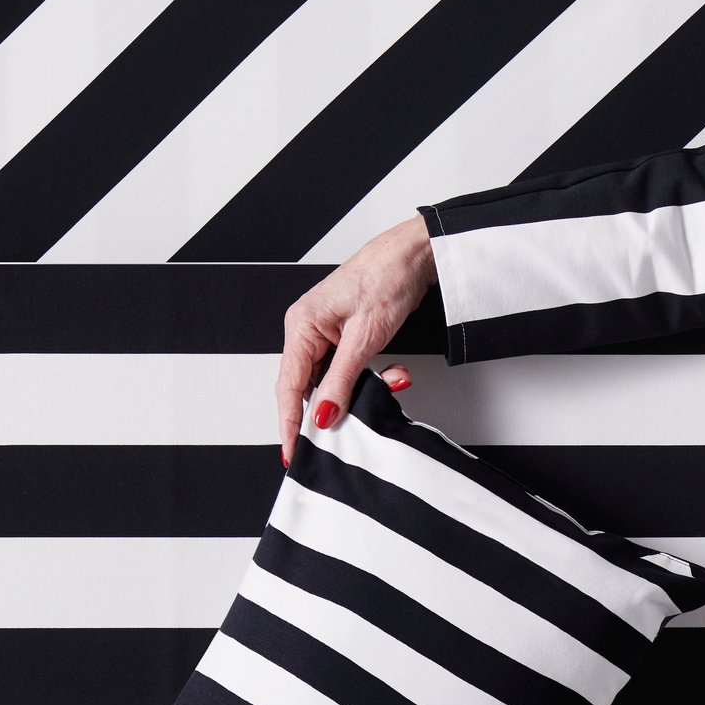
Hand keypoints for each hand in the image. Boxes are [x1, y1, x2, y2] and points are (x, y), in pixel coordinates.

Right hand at [277, 211, 436, 465]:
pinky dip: (369, 380)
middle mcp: (307, 329)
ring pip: (332, 381)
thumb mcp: (365, 336)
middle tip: (345, 434)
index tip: (292, 451)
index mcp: (302, 325)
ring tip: (389, 382)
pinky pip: (347, 370)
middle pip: (306, 387)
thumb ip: (341, 381)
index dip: (289, 423)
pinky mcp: (344, 337)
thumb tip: (322, 415)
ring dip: (359, 392)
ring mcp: (325, 333)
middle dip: (332, 408)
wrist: (416, 253)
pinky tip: (392, 375)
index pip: (288, 386)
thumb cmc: (388, 276)